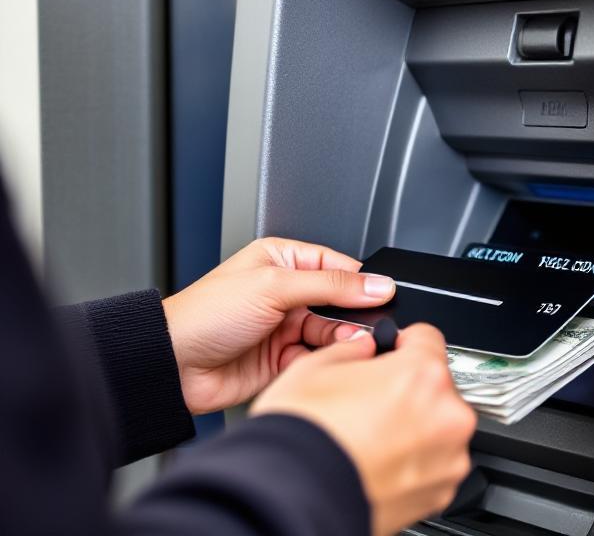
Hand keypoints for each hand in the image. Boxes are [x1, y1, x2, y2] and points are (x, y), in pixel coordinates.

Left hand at [163, 237, 395, 413]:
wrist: (173, 365)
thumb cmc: (204, 315)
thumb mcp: (274, 286)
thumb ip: (331, 286)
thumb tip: (377, 284)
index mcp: (282, 262)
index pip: (339, 267)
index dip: (362, 282)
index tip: (385, 294)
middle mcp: (286, 293)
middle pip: (340, 302)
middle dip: (354, 315)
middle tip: (366, 325)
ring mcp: (286, 327)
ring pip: (334, 333)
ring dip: (342, 340)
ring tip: (345, 345)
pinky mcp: (284, 360)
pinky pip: (319, 359)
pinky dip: (326, 362)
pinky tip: (325, 361)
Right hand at [251, 323, 475, 535]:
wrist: (292, 499)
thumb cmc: (301, 438)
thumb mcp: (314, 368)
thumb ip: (351, 350)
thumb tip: (362, 348)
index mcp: (422, 374)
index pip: (427, 338)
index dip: (403, 343)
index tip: (393, 353)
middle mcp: (447, 416)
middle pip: (436, 386)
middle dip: (408, 390)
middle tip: (371, 404)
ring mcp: (448, 459)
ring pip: (438, 428)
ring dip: (414, 427)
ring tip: (370, 437)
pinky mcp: (440, 493)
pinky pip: (434, 464)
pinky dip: (413, 461)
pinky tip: (377, 462)